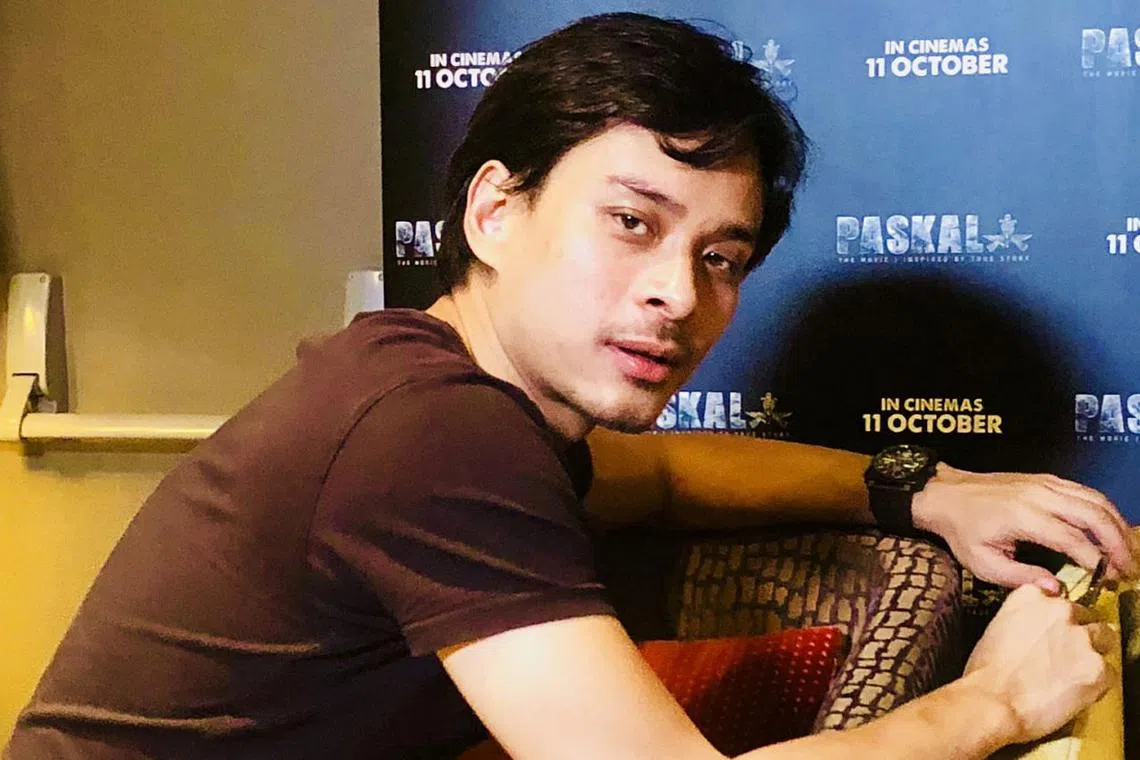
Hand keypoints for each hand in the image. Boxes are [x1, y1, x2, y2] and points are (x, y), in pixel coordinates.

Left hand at [912, 463, 1139, 591]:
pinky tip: (1111, 529)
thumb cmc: (963, 531)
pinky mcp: (1046, 479)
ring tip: (1127, 552)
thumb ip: (1020, 577)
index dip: (1096, 562)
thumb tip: (1056, 588)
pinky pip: (1085, 491)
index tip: (1108, 581)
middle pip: (1093, 515)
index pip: (1073, 540)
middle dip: (1117, 543)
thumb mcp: (983, 563)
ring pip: (1095, 499)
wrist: (945, 494)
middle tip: (1128, 570)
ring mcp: (1045, 483)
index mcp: (1024, 517)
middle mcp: (1040, 496)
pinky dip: (1104, 509)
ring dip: (1117, 525)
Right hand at [962, 584, 1116, 743]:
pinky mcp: (1099, 669)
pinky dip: (1096, 683)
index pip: (1056, 597)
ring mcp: (1083, 639)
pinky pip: (1109, 673)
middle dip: (1077, 634)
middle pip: (1085, 616)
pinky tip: (1074, 692)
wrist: (993, 702)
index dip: (1055, 617)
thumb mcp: (995, 628)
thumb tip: (1036, 632)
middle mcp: (1060, 611)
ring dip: (1091, 654)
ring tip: (1071, 674)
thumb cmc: (985, 672)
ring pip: (1104, 640)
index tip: (1052, 628)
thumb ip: (1022, 620)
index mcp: (1031, 596)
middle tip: (1062, 655)